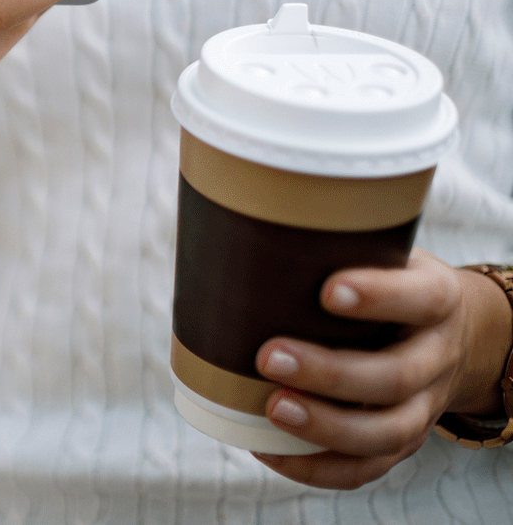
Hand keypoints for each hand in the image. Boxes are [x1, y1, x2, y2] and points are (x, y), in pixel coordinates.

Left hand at [253, 249, 512, 489]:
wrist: (452, 332)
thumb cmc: (390, 282)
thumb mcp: (384, 252)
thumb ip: (335, 244)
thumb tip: (241, 226)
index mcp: (436, 300)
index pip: (421, 299)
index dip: (380, 297)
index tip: (328, 290)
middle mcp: (435, 356)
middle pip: (395, 376)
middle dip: (330, 373)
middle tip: (268, 355)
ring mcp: (424, 405)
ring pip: (387, 431)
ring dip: (327, 426)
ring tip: (272, 408)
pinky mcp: (404, 440)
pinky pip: (368, 468)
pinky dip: (318, 467)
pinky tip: (267, 449)